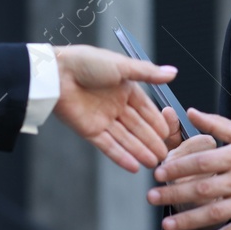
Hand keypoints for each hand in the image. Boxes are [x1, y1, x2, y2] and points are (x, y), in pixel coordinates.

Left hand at [52, 45, 176, 171]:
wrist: (57, 74)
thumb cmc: (87, 63)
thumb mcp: (122, 66)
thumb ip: (148, 73)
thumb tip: (173, 72)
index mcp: (124, 89)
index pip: (145, 109)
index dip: (157, 122)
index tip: (169, 135)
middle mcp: (114, 105)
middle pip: (137, 127)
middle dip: (151, 141)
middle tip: (165, 155)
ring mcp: (102, 119)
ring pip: (125, 139)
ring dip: (139, 151)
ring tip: (154, 164)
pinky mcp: (89, 130)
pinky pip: (108, 146)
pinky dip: (121, 156)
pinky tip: (134, 166)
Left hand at [147, 109, 230, 229]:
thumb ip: (216, 124)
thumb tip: (190, 112)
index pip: (202, 161)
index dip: (178, 167)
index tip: (160, 173)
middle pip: (202, 188)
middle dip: (174, 194)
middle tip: (152, 197)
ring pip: (214, 213)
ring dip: (187, 220)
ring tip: (166, 224)